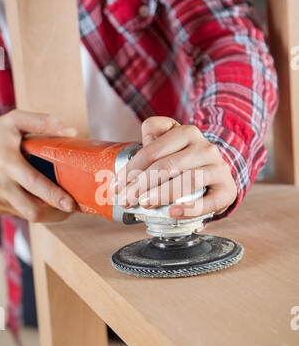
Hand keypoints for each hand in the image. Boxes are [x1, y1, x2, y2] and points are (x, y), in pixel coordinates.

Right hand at [0, 109, 76, 221]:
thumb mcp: (15, 122)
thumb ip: (42, 123)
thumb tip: (72, 131)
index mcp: (7, 161)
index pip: (33, 183)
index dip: (54, 196)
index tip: (71, 203)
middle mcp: (0, 183)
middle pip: (32, 210)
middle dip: (56, 213)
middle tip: (73, 206)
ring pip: (28, 215)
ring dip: (49, 214)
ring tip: (62, 204)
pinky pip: (21, 214)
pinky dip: (36, 210)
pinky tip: (44, 201)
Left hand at [116, 117, 236, 218]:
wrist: (219, 172)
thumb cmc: (187, 161)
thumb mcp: (170, 144)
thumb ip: (151, 141)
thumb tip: (128, 164)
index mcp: (186, 133)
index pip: (153, 150)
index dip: (131, 169)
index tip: (118, 186)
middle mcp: (204, 147)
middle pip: (167, 165)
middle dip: (141, 184)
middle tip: (126, 199)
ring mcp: (218, 168)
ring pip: (189, 179)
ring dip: (162, 193)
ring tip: (144, 203)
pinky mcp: (227, 189)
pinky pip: (209, 201)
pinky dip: (190, 208)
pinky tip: (173, 212)